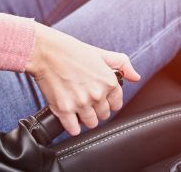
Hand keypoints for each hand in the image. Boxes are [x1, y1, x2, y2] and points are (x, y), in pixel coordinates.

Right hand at [25, 24, 140, 135]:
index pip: (117, 104)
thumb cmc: (71, 51)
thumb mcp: (101, 54)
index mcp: (109, 82)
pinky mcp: (64, 110)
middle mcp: (97, 94)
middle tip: (87, 100)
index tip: (100, 98)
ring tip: (78, 107)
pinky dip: (71, 126)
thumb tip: (135, 76)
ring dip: (85, 118)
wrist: (45, 52)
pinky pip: (73, 130)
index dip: (108, 101)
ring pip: (91, 124)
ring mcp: (81, 103)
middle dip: (97, 110)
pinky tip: (69, 116)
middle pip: (104, 116)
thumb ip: (122, 64)